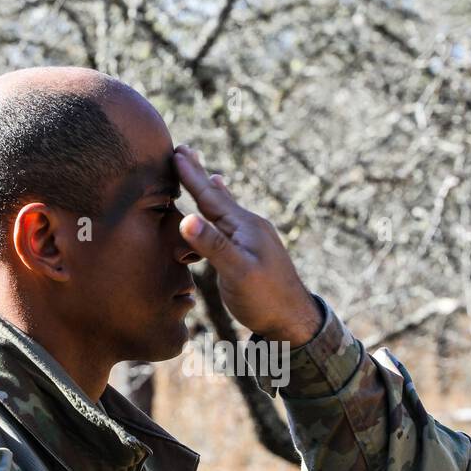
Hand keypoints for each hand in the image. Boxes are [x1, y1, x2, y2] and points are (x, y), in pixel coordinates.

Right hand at [174, 145, 322, 345]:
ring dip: (210, 192)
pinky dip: (220, 212)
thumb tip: (187, 218)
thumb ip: (213, 246)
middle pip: (218, 197)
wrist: (295, 321)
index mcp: (245, 227)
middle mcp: (250, 226)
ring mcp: (253, 239)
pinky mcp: (252, 252)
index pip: (211, 196)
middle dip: (199, 175)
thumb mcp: (238, 273)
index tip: (176, 151)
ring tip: (205, 174)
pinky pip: (230, 225)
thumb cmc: (266, 300)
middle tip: (185, 149)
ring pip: (224, 209)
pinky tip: (225, 213)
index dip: (191, 176)